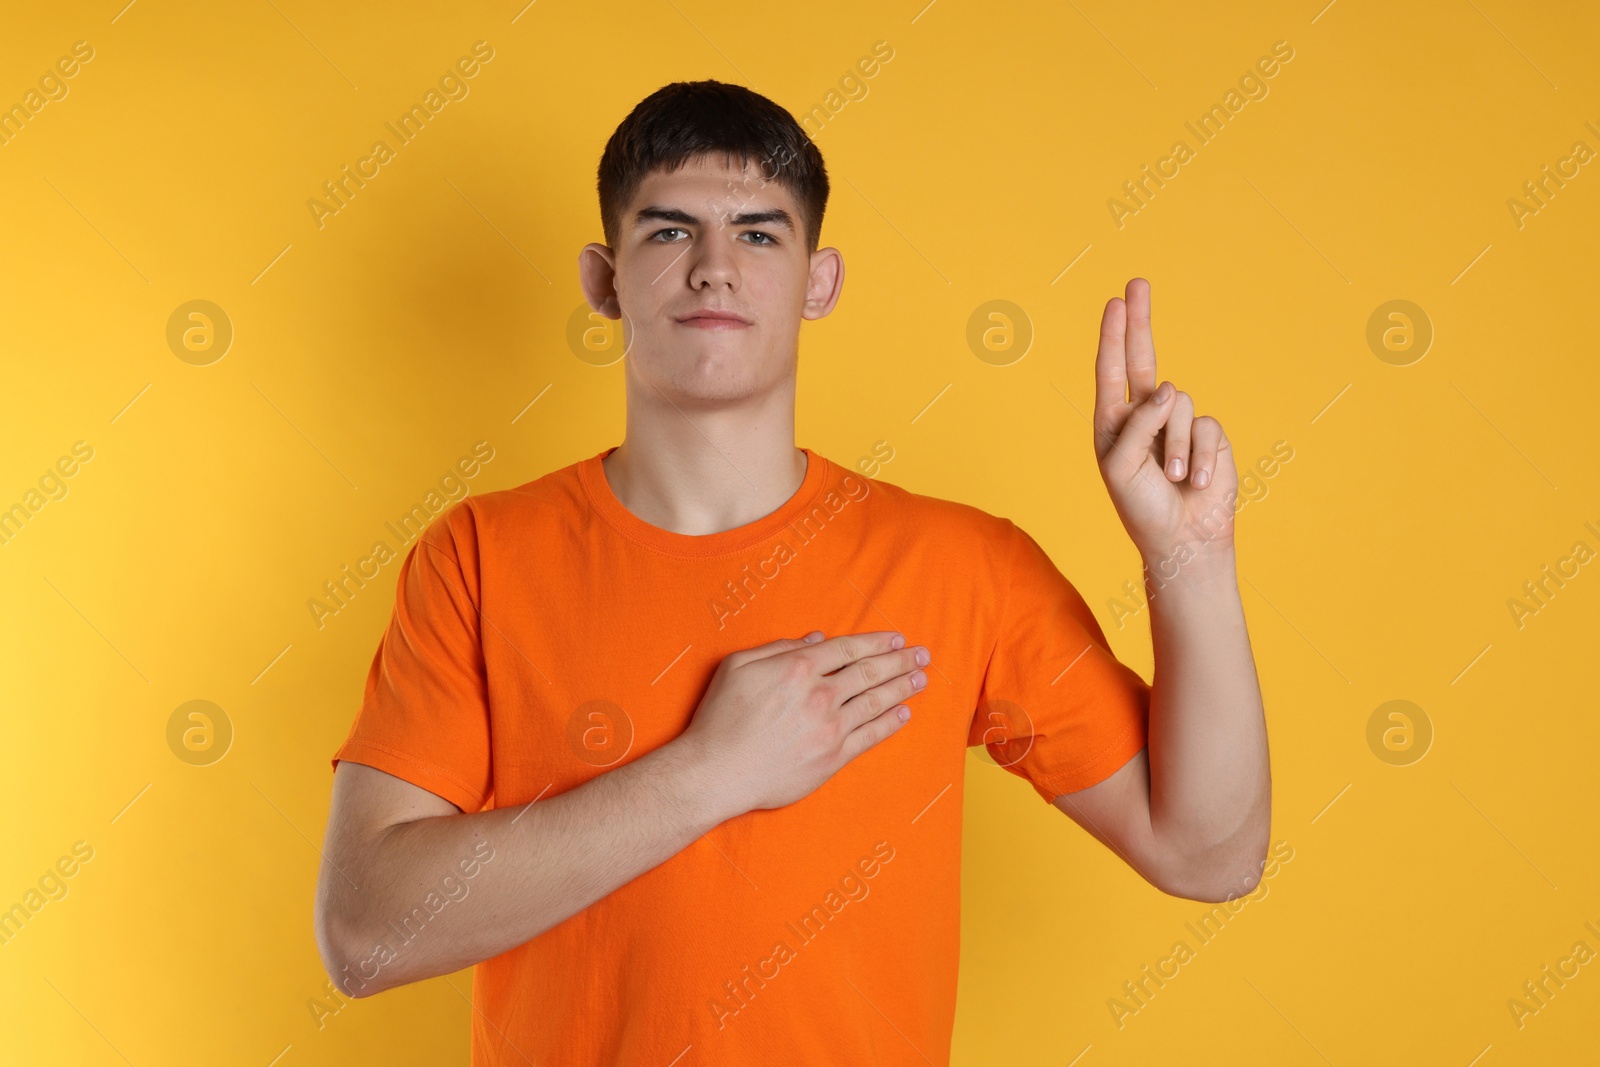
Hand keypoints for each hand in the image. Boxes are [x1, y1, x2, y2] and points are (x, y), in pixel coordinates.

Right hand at [678, 630, 929, 815]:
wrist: (716, 771)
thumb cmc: (720, 717)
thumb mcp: (738, 666)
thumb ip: (778, 648)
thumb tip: (816, 639)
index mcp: (798, 667)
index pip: (848, 649)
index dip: (876, 642)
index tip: (897, 638)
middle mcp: (820, 694)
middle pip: (870, 672)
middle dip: (900, 660)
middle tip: (922, 654)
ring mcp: (829, 727)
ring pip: (876, 701)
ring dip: (902, 688)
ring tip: (921, 679)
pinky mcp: (832, 757)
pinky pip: (870, 736)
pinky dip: (890, 723)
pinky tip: (903, 714)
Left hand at [1093, 278, 1237, 562]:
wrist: (1182, 539)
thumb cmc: (1141, 506)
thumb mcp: (1122, 466)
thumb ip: (1137, 423)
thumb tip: (1168, 388)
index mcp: (1115, 422)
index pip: (1113, 369)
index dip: (1115, 336)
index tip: (1115, 303)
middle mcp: (1145, 416)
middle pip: (1144, 358)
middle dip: (1140, 321)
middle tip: (1137, 283)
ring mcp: (1178, 424)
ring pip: (1179, 405)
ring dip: (1174, 447)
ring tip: (1171, 478)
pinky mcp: (1208, 436)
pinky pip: (1205, 426)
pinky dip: (1198, 455)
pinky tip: (1192, 482)